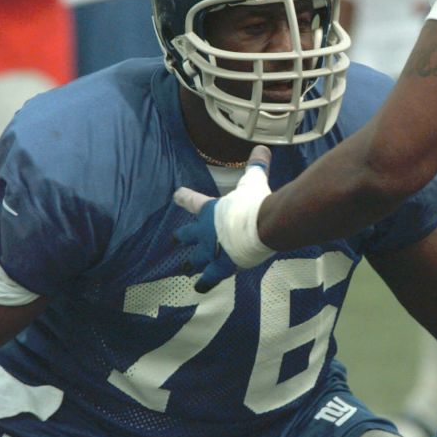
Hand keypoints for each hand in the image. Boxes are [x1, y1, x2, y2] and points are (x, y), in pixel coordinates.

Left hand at [174, 145, 275, 291]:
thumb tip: (261, 147)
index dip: (183, 197)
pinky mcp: (222, 267)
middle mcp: (205, 232)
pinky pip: (210, 277)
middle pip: (187, 234)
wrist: (263, 227)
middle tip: (174, 239)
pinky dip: (205, 283)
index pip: (191, 201)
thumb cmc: (256, 202)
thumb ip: (256, 166)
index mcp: (210, 210)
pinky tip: (200, 288)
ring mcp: (211, 251)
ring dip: (189, 264)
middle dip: (181, 237)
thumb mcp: (254, 181)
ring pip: (195, 260)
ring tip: (183, 270)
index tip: (176, 195)